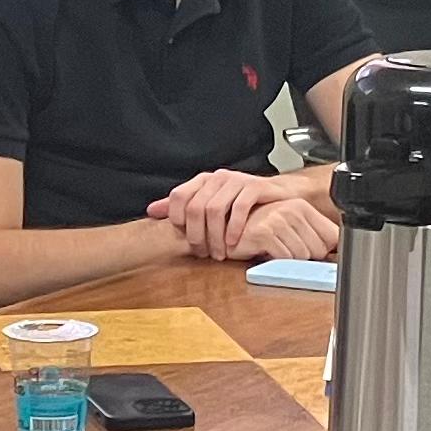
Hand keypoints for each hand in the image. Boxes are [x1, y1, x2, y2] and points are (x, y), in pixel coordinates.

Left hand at [152, 168, 286, 257]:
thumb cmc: (242, 204)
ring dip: (215, 236)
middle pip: (195, 207)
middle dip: (197, 235)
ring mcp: (237, 180)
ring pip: (215, 209)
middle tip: (203, 253)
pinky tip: (234, 243)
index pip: (178, 196)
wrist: (278, 196)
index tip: (185, 239)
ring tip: (220, 253)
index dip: (177, 220)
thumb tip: (151, 211)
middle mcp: (218, 178)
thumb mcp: (210, 204)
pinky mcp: (256, 187)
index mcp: (203, 181)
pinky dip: (234, 228)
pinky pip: (240, 208)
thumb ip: (181, 208)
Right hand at [234, 197, 342, 263]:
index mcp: (302, 207)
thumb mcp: (288, 229)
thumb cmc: (255, 230)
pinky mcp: (265, 231)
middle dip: (304, 259)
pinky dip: (274, 262)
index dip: (324, 253)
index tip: (314, 256)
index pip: (333, 237)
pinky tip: (264, 252)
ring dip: (287, 261)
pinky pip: (284, 257)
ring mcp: (279, 218)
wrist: (224, 228)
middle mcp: (293, 209)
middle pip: (319, 250)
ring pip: (302, 256)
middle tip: (285, 252)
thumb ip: (312, 237)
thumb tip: (336, 256)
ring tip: (273, 251)